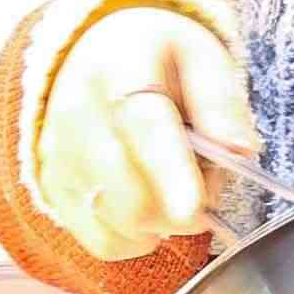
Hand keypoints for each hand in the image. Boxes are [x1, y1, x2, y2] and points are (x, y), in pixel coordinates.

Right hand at [34, 7, 246, 260]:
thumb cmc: (156, 59)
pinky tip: (144, 203)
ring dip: (161, 223)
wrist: (93, 53)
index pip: (143, 126)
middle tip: (202, 181)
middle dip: (182, 208)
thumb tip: (240, 150)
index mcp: (119, 67)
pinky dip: (134, 237)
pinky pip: (103, 241)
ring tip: (168, 184)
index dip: (170, 172)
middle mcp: (77, 114)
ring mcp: (59, 155)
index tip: (193, 210)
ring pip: (118, 224)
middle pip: (128, 193)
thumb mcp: (201, 56)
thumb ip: (221, 102)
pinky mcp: (53, 189)